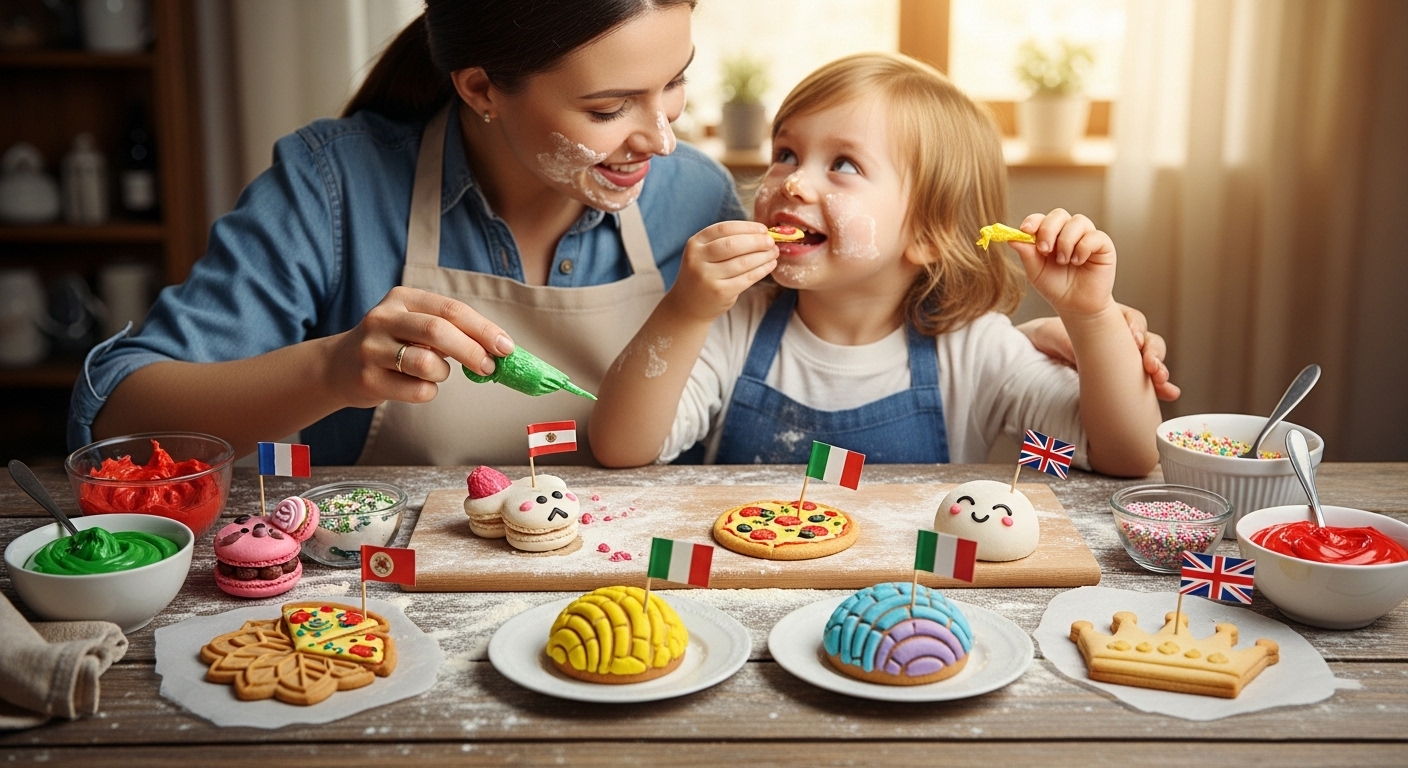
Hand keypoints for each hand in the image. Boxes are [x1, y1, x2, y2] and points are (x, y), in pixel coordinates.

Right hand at [324, 286, 514, 406]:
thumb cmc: (392, 345)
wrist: (338, 367)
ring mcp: (372, 349)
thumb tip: (499, 349)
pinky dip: (428, 391)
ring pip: (426, 363)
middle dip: (472, 351)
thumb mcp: (414, 326)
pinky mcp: (368, 379)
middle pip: (439, 331)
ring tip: (438, 373)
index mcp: (402, 299)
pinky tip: (416, 385)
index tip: (506, 347)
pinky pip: (417, 390)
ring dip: (444, 373)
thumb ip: (452, 331)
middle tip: (490, 367)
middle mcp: (384, 319)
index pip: (451, 309)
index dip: (483, 329)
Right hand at [665, 221, 777, 321]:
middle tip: (771, 241)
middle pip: (733, 245)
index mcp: (695, 243)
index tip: (763, 229)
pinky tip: (770, 265)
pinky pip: (747, 278)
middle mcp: (698, 259)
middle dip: (757, 241)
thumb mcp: (705, 254)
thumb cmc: (704, 273)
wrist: (689, 305)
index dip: (747, 227)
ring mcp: (708, 277)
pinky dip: (762, 270)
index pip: (724, 229)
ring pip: (742, 262)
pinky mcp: (720, 292)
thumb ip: (726, 241)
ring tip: (774, 252)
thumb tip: (761, 233)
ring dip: (763, 256)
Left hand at [1008, 209, 1115, 318]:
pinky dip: (1083, 248)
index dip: (1034, 221)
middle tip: (1044, 250)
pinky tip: (1078, 262)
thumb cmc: (1056, 287)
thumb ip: (1026, 254)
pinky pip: (1095, 236)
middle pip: (1059, 214)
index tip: (1025, 230)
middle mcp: (1068, 231)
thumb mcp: (1036, 272)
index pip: (1042, 218)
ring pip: (1078, 221)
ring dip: (1066, 241)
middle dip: (1048, 230)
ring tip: (1063, 261)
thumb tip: (1012, 238)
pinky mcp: (1103, 245)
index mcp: (1050, 235)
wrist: (1076, 306)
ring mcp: (1087, 236)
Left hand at [1016, 305, 1181, 401]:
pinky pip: (1150, 380)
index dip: (1137, 329)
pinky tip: (1170, 394)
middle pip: (1150, 340)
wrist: (1046, 348)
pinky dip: (1162, 387)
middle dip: (1153, 353)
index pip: (1134, 320)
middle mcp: (1125, 336)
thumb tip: (1077, 353)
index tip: (1133, 339)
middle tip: (1150, 365)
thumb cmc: (1053, 335)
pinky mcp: (1129, 375)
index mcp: (1113, 319)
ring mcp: (1129, 356)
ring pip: (1154, 359)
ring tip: (1159, 379)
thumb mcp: (1058, 336)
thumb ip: (1070, 343)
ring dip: (1161, 369)